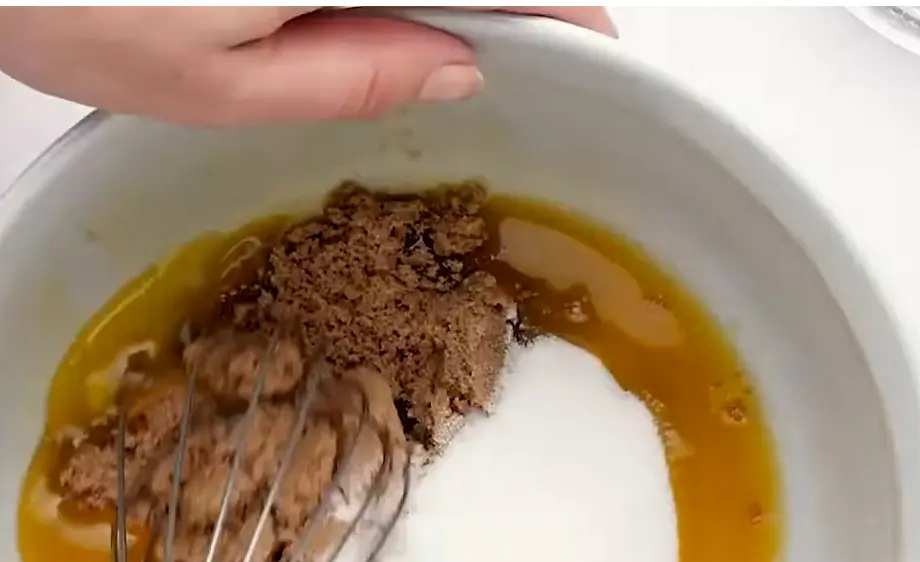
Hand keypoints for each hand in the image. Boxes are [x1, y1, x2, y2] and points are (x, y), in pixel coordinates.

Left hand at [0, 7, 616, 125]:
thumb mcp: (209, 81)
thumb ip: (351, 77)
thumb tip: (456, 73)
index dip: (567, 13)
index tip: (596, 50)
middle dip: (510, 4)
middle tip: (517, 50)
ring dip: (443, 5)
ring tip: (443, 40)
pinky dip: (387, 0)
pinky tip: (376, 19)